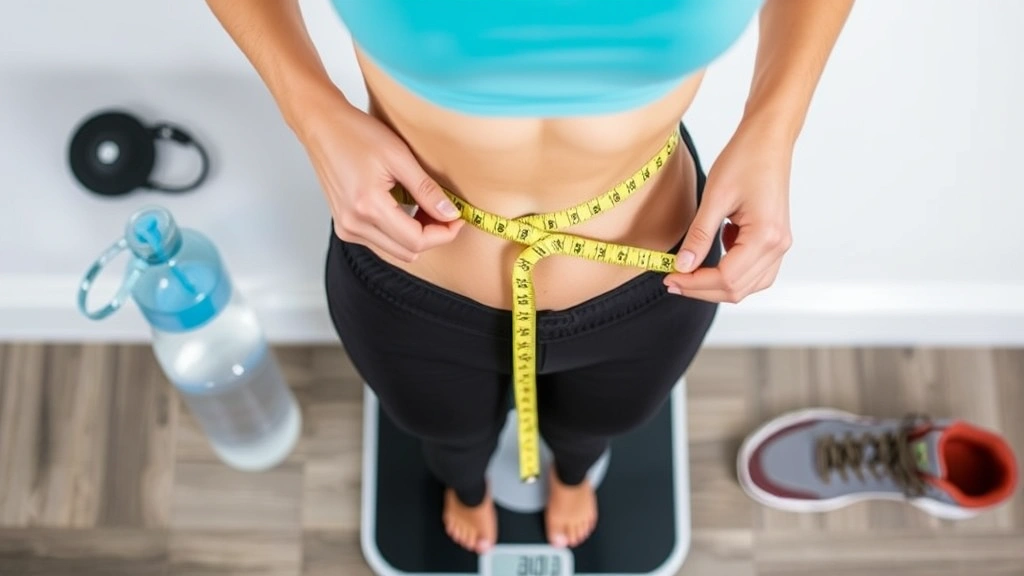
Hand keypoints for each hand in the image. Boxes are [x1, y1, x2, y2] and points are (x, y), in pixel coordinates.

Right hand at [294, 89, 464, 261]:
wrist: (322, 126)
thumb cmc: (356, 134)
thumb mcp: (400, 157)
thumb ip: (426, 190)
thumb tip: (450, 214)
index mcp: (367, 207)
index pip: (417, 240)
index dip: (444, 233)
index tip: (457, 217)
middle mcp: (353, 224)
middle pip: (408, 251)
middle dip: (432, 235)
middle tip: (445, 211)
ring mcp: (346, 228)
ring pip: (395, 250)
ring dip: (415, 234)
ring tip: (424, 206)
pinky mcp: (344, 226)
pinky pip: (381, 242)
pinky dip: (398, 231)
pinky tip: (405, 207)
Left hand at [664, 122, 793, 302]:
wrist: (768, 139)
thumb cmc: (745, 159)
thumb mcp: (714, 197)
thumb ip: (699, 236)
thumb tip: (682, 267)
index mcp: (766, 236)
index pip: (727, 278)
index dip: (695, 283)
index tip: (669, 277)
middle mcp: (778, 246)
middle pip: (737, 289)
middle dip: (702, 289)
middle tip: (672, 280)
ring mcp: (779, 245)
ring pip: (747, 285)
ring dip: (716, 285)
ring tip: (688, 274)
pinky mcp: (774, 240)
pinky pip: (753, 271)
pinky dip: (731, 271)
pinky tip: (714, 253)